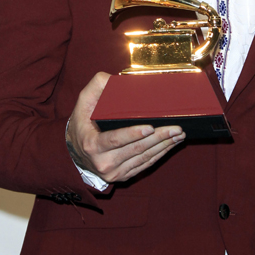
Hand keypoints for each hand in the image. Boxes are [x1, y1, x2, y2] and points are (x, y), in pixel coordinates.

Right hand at [66, 72, 184, 183]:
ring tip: (179, 134)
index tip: (150, 127)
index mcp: (92, 144)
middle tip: (176, 128)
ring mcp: (114, 172)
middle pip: (135, 150)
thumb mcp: (83, 102)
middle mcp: (103, 162)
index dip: (133, 134)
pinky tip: (171, 145)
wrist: (75, 153)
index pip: (115, 139)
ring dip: (164, 146)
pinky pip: (145, 165)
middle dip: (159, 138)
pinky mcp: (123, 176)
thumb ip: (97, 87)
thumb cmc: (82, 123)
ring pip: (143, 158)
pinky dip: (160, 154)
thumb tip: (114, 78)